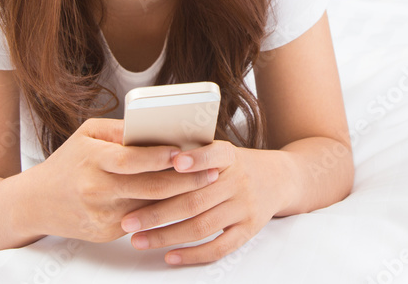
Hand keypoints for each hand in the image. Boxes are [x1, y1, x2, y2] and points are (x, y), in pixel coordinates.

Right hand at [19, 117, 220, 242]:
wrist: (36, 203)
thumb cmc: (68, 162)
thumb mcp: (87, 135)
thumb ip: (121, 131)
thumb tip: (157, 128)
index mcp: (92, 160)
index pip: (130, 159)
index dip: (158, 157)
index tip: (184, 153)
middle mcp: (96, 189)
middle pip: (149, 187)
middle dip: (185, 180)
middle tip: (212, 172)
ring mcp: (102, 214)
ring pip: (151, 206)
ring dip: (182, 197)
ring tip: (207, 185)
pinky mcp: (106, 233)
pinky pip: (142, 219)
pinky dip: (165, 210)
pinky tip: (186, 202)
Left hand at [118, 139, 290, 264]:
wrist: (279, 178)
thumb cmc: (236, 165)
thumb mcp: (222, 150)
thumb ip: (194, 154)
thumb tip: (145, 156)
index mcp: (229, 156)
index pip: (214, 155)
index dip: (195, 159)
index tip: (172, 162)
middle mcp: (238, 181)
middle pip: (195, 200)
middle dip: (157, 213)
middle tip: (128, 220)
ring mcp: (244, 207)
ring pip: (202, 226)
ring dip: (166, 236)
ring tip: (138, 240)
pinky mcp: (248, 229)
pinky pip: (219, 247)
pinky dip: (193, 255)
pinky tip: (170, 256)